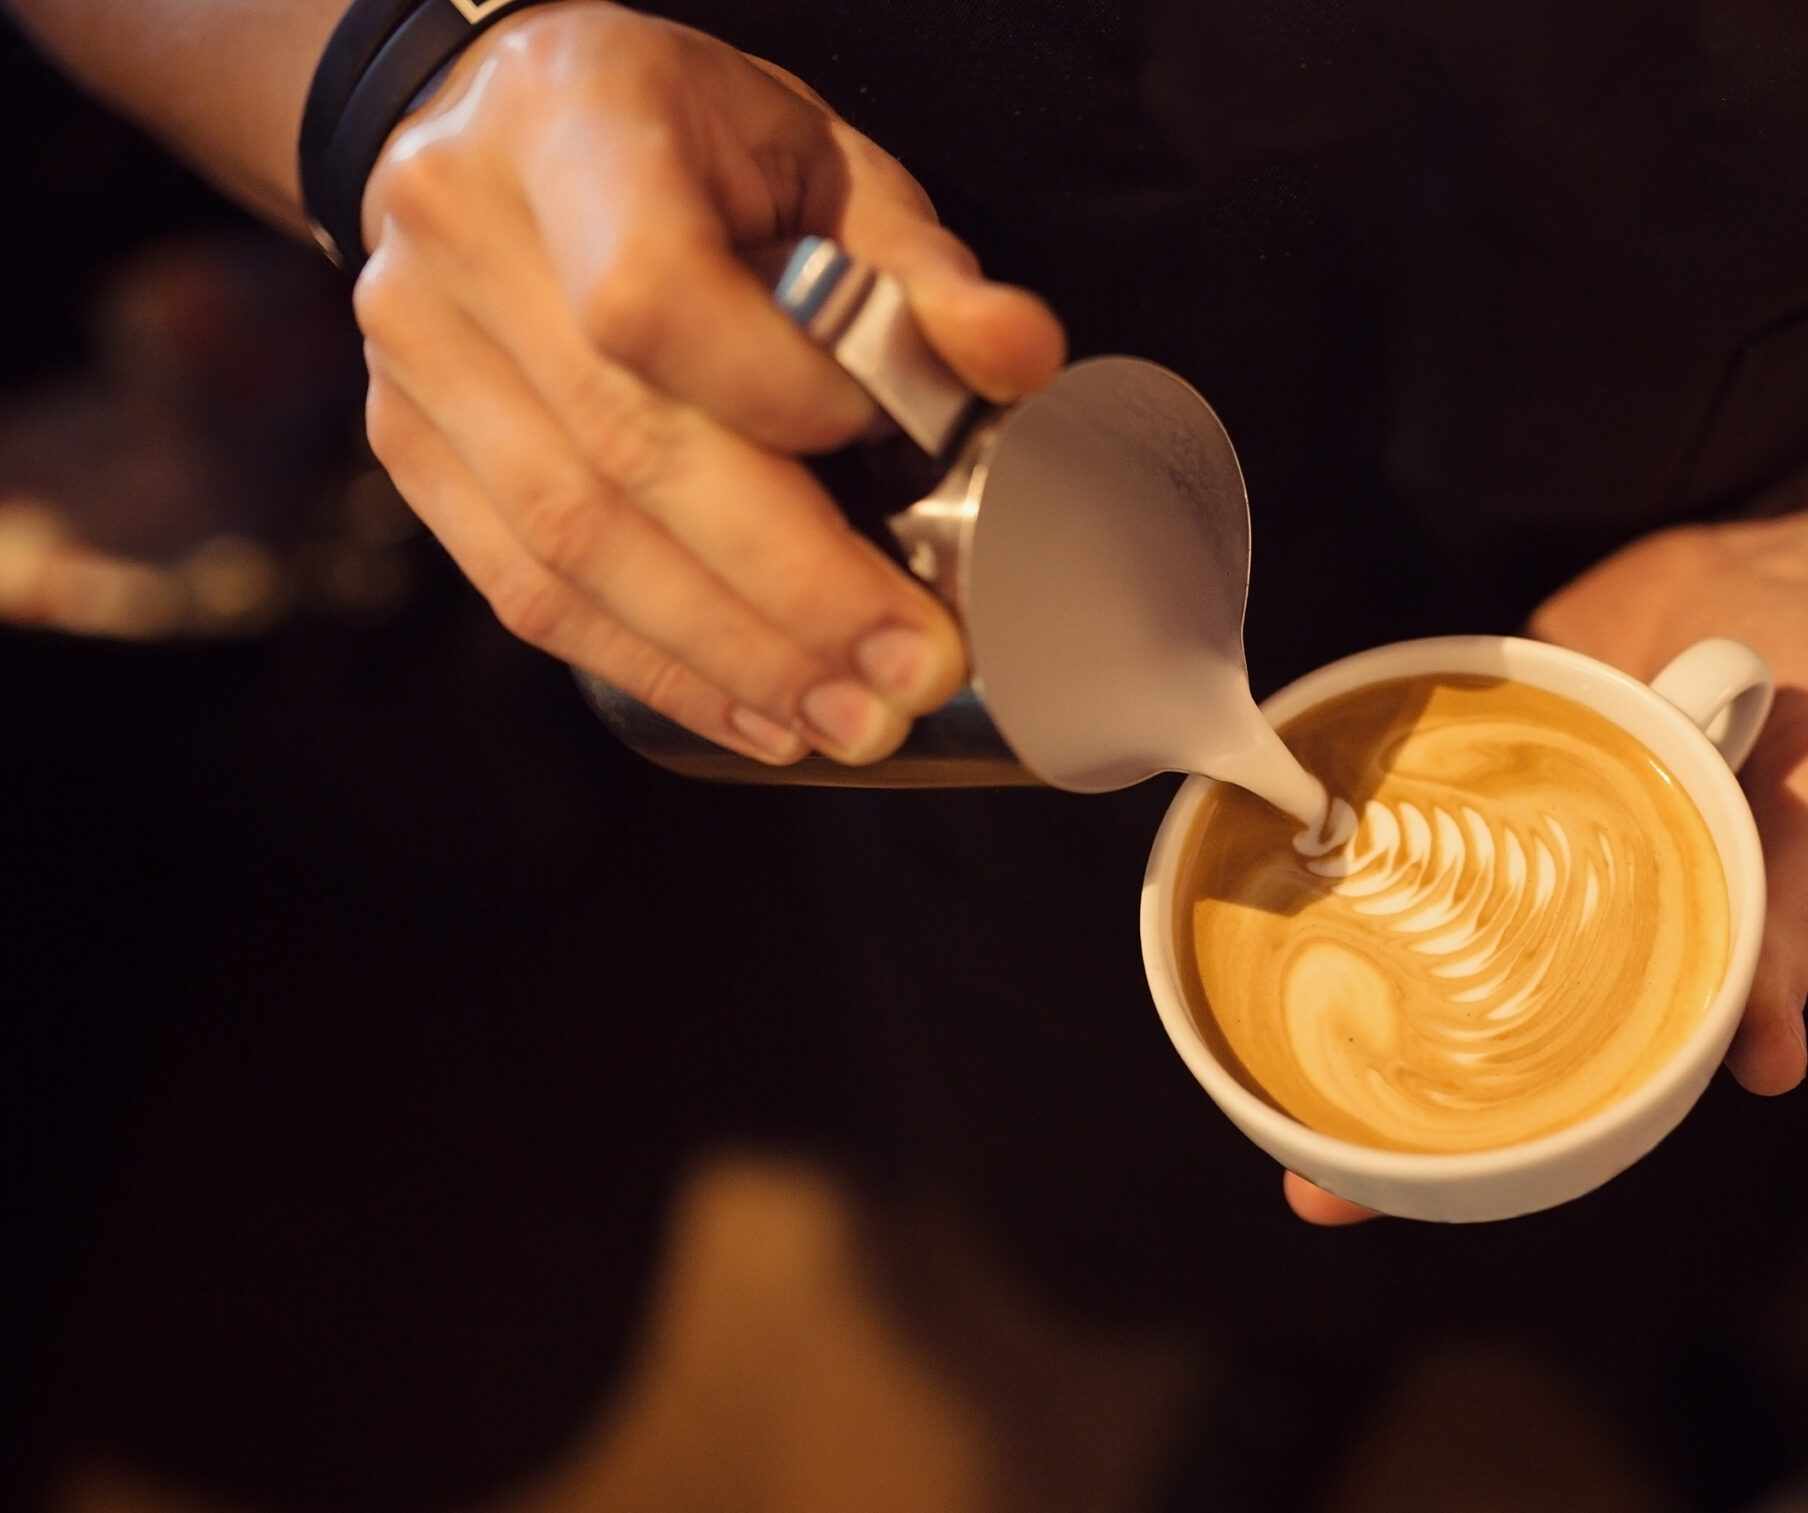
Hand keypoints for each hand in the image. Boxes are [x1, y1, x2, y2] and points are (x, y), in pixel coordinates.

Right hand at [352, 2, 1064, 762]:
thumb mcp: (823, 162)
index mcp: (574, 120)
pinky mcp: (407, 445)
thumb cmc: (692, 143)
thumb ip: (922, 271)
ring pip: (568, 545)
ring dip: (726, 657)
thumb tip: (1021, 358)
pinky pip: (525, 587)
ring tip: (847, 718)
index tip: (886, 447)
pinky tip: (754, 712)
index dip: (776, 395)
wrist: (510, 120)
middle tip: (906, 673)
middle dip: (787, 590)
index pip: (652, 299)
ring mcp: (415, 347)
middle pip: (621, 453)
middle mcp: (462, 231)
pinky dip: (651, 665)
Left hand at [1284, 506, 1807, 1222]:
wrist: (1790, 564)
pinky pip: (1406, 801)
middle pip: (1454, 1020)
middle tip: (1296, 1172)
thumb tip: (1769, 1063)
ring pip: (1410, 923)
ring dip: (1338, 961)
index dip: (1465, 1150)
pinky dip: (1354, 824)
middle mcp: (1572, 920)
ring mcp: (1516, 845)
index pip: (1550, 1081)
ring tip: (1246, 1026)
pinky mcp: (1485, 756)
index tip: (1355, 1194)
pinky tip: (1277, 848)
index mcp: (1654, 963)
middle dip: (1370, 1099)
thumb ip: (1786, 923)